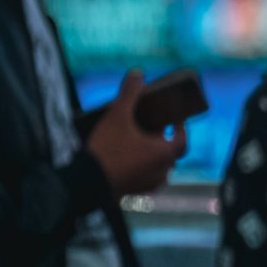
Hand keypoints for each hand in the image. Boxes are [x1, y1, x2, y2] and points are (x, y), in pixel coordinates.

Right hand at [86, 71, 188, 195]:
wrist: (85, 183)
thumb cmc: (107, 149)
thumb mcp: (117, 116)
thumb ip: (129, 94)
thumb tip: (138, 72)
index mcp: (165, 154)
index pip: (182, 140)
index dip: (180, 128)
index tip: (174, 118)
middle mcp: (162, 172)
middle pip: (170, 154)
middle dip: (163, 140)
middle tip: (153, 127)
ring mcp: (149, 185)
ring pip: (158, 167)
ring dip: (152, 155)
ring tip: (139, 141)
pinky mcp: (134, 193)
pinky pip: (144, 178)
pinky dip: (141, 167)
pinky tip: (127, 159)